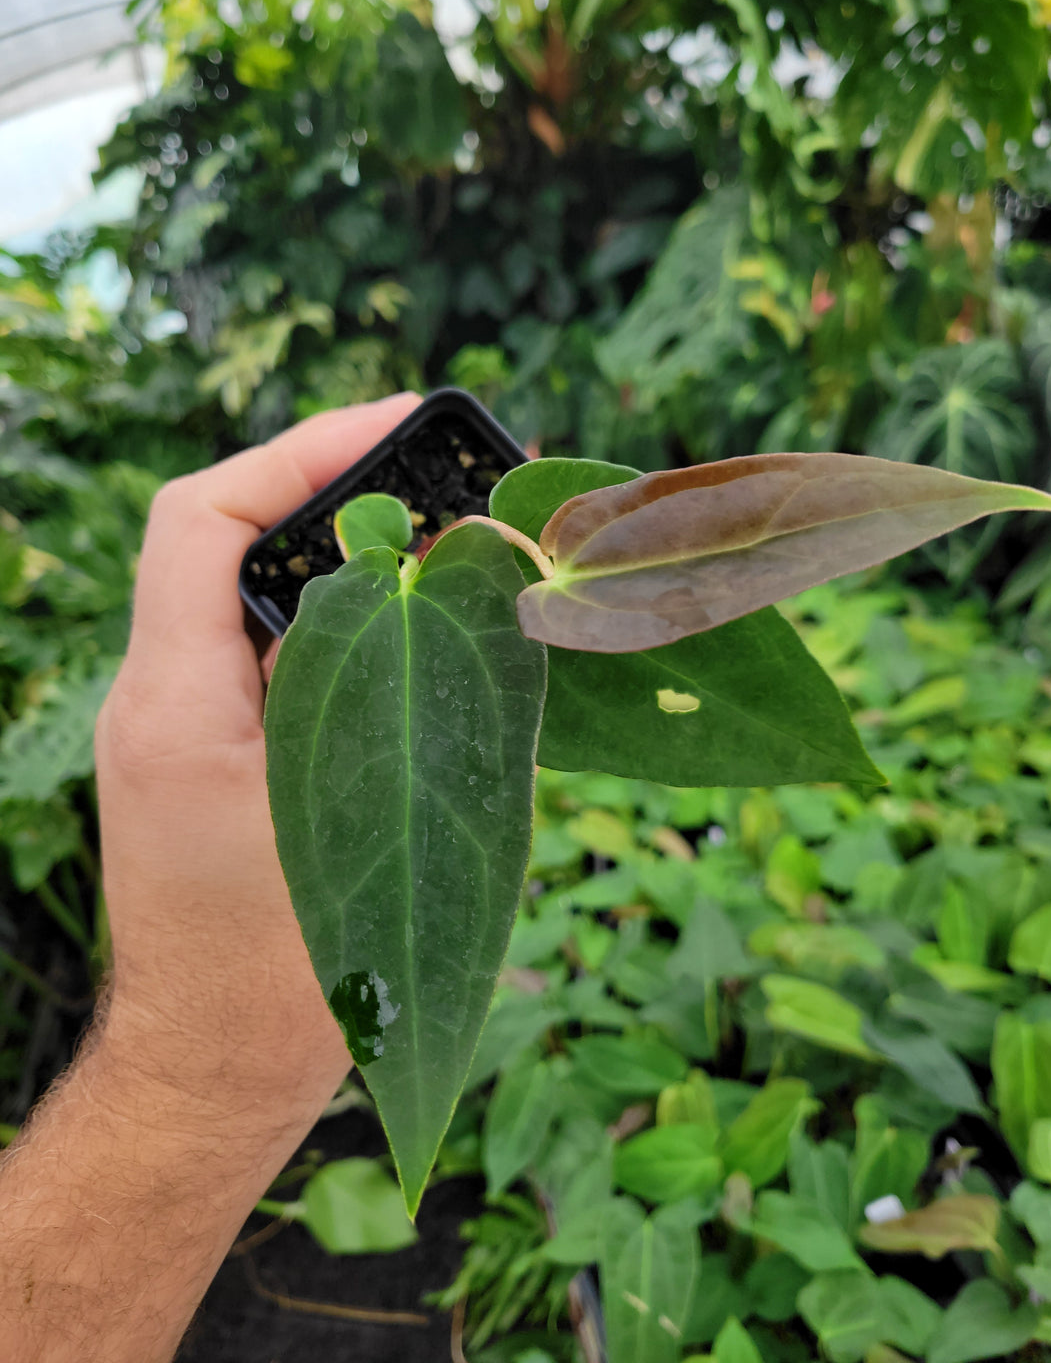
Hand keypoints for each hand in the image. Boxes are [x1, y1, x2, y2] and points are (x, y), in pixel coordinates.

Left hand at [94, 393, 421, 1124]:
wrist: (211, 1071)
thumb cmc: (274, 977)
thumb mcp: (342, 823)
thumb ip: (385, 699)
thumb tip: (442, 589)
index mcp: (176, 702)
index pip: (200, 520)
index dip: (298, 453)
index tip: (401, 426)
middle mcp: (161, 696)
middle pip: (230, 536)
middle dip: (332, 485)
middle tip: (442, 470)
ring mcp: (180, 725)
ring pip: (254, 588)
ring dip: (341, 546)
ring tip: (442, 529)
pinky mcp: (213, 754)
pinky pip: (270, 645)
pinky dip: (340, 613)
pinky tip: (412, 623)